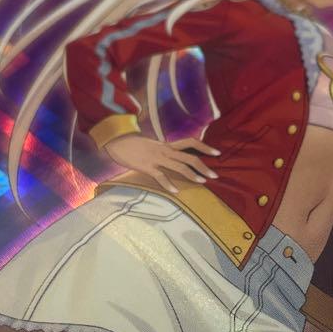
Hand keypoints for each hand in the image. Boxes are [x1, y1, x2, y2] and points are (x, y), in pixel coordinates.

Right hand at [104, 134, 218, 194]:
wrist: (114, 140)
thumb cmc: (131, 144)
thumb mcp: (151, 144)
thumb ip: (163, 150)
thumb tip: (173, 157)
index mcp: (166, 145)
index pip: (190, 142)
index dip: (205, 147)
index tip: (218, 153)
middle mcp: (165, 150)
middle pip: (189, 158)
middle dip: (204, 167)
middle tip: (215, 176)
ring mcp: (156, 158)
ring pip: (179, 167)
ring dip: (192, 175)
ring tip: (203, 182)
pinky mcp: (146, 166)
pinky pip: (160, 176)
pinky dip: (168, 184)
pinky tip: (176, 191)